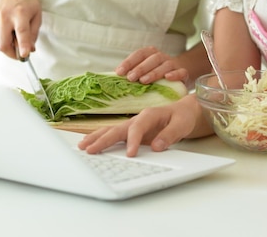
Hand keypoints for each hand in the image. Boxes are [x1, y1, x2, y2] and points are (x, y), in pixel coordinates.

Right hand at [0, 0, 41, 59]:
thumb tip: (30, 49)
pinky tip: (10, 30)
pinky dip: (4, 38)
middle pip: (3, 43)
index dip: (23, 45)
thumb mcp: (37, 15)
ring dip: (8, 44)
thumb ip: (34, 33)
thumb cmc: (27, 0)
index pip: (21, 32)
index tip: (24, 55)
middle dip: (12, 53)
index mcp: (20, 13)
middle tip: (20, 51)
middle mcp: (5, 16)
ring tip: (16, 34)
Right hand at [78, 94, 204, 156]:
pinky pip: (114, 134)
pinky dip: (101, 138)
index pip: (138, 128)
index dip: (133, 141)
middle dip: (104, 140)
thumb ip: (170, 134)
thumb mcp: (182, 125)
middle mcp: (138, 118)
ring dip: (97, 138)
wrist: (183, 112)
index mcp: (150, 114)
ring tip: (83, 147)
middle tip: (91, 151)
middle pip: (118, 128)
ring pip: (112, 130)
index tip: (130, 154)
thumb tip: (156, 146)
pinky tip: (91, 144)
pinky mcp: (131, 132)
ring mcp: (132, 125)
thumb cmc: (182, 117)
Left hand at [115, 46, 188, 85]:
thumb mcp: (145, 71)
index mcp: (151, 54)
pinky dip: (175, 74)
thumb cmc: (157, 73)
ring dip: (154, 72)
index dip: (129, 62)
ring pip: (165, 65)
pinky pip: (181, 72)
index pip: (139, 54)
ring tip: (144, 81)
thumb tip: (113, 77)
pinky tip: (168, 78)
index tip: (118, 72)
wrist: (181, 73)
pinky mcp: (184, 73)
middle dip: (140, 68)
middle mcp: (162, 56)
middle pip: (152, 59)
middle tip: (130, 78)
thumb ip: (132, 72)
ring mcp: (173, 64)